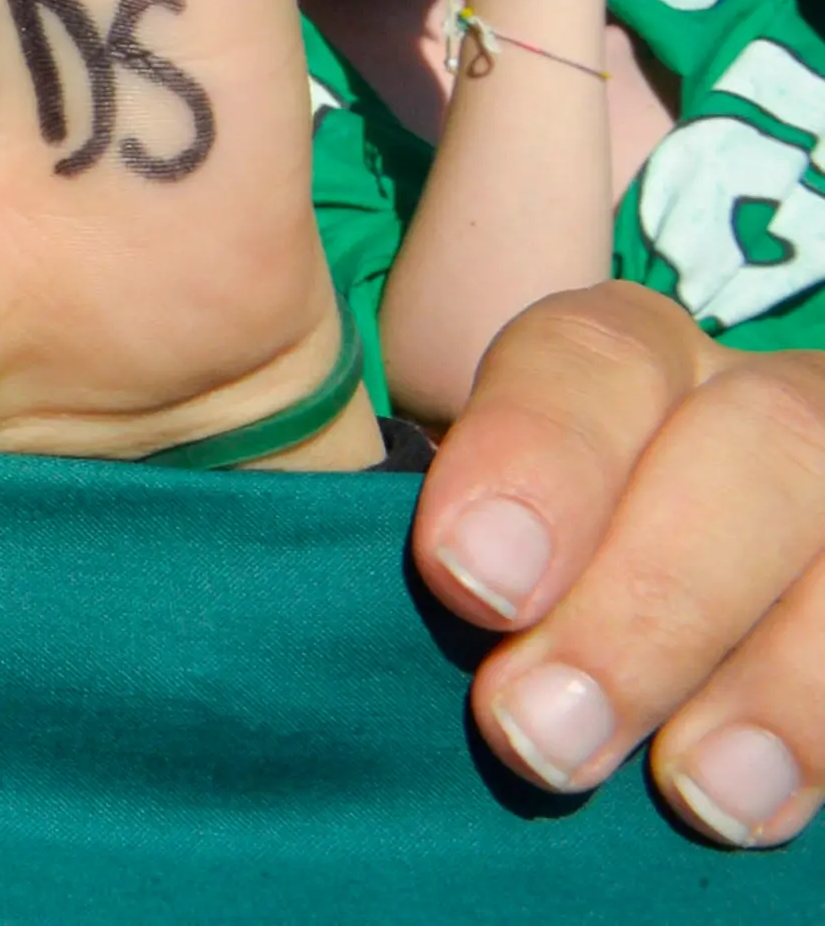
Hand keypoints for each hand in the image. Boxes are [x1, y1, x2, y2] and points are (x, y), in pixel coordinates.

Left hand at [421, 285, 824, 847]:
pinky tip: (774, 801)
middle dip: (656, 594)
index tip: (469, 581)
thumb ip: (445, 548)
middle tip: (542, 731)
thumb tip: (375, 598)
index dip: (541, 453)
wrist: (643, 667)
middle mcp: (749, 412)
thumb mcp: (469, 552)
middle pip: (760, 441)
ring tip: (697, 792)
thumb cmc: (511, 612)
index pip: (589, 354)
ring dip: (780, 678)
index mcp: (623, 367)